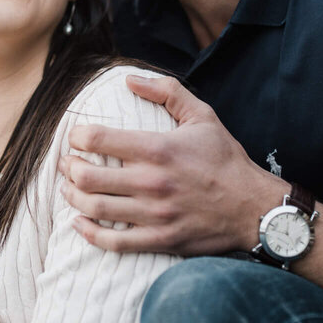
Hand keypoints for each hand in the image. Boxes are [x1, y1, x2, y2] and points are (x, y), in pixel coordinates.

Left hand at [61, 74, 286, 254]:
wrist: (254, 208)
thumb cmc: (226, 160)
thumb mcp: (203, 116)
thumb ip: (167, 92)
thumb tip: (129, 80)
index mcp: (158, 149)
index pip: (97, 138)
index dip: (76, 136)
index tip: (76, 136)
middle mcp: (151, 182)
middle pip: (86, 176)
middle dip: (68, 167)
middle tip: (67, 163)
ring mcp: (154, 214)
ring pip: (94, 208)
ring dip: (72, 197)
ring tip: (69, 189)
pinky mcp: (159, 240)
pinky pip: (113, 242)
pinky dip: (88, 233)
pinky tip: (79, 223)